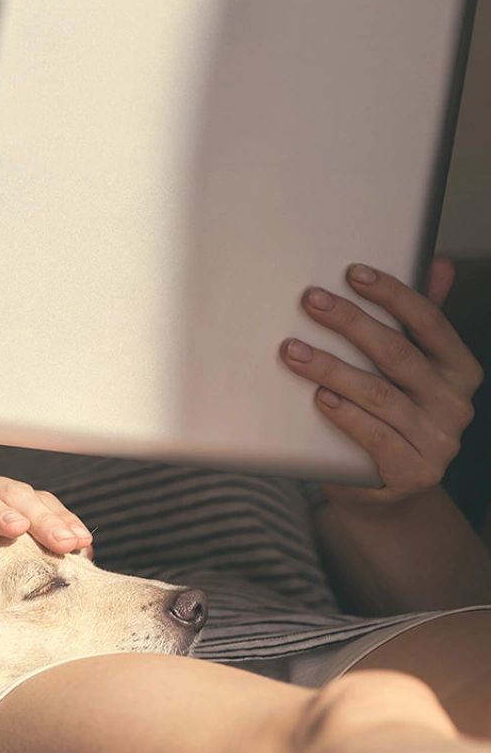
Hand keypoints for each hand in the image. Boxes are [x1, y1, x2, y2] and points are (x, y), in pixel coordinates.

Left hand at [282, 259, 482, 504]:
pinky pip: (375, 437)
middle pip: (397, 353)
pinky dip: (346, 415)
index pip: (430, 322)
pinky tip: (319, 398)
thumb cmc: (389, 418)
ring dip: (332, 368)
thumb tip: (440, 263)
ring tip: (293, 350)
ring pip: (380, 395)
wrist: (384, 490)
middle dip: (351, 323)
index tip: (354, 272)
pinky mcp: (414, 472)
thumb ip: (418, 324)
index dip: (393, 295)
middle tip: (310, 301)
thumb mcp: (407, 371)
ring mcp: (439, 441)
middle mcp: (456, 404)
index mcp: (460, 369)